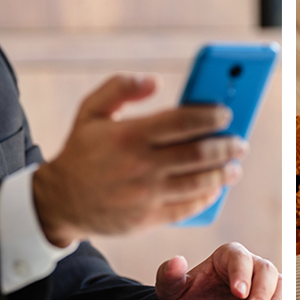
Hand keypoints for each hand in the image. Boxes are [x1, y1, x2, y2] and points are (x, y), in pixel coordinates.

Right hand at [33, 74, 244, 244]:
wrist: (59, 201)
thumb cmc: (82, 150)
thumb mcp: (91, 111)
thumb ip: (120, 87)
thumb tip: (155, 81)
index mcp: (129, 136)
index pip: (181, 123)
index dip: (209, 117)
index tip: (226, 113)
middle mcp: (140, 166)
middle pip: (196, 154)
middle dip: (225, 147)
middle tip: (240, 142)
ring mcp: (145, 195)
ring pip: (197, 183)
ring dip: (222, 174)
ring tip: (234, 166)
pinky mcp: (147, 218)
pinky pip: (186, 208)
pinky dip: (205, 197)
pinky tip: (215, 188)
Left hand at [155, 242, 280, 299]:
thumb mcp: (173, 292)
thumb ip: (169, 276)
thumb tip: (176, 261)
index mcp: (226, 257)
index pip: (239, 257)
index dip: (241, 272)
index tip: (239, 292)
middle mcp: (248, 267)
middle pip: (265, 269)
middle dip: (262, 291)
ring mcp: (262, 285)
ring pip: (280, 284)